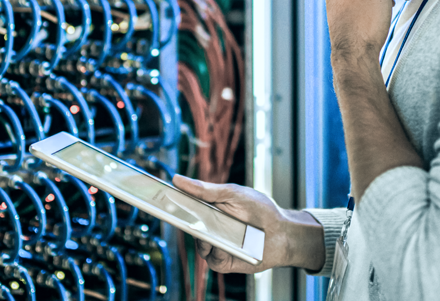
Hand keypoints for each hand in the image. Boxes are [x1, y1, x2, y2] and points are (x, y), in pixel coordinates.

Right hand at [173, 175, 325, 273]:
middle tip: (184, 215)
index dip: (170, 202)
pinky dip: (217, 252)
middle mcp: (208, 228)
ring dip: (204, 239)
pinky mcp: (224, 261)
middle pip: (187, 226)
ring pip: (199, 245)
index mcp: (208, 208)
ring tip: (215, 232)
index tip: (157, 196)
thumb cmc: (259, 209)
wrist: (282, 231)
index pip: (183, 206)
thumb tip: (178, 179)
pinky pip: (212, 259)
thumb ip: (206, 190)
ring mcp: (215, 245)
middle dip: (183, 221)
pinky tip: (225, 245)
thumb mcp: (233, 193)